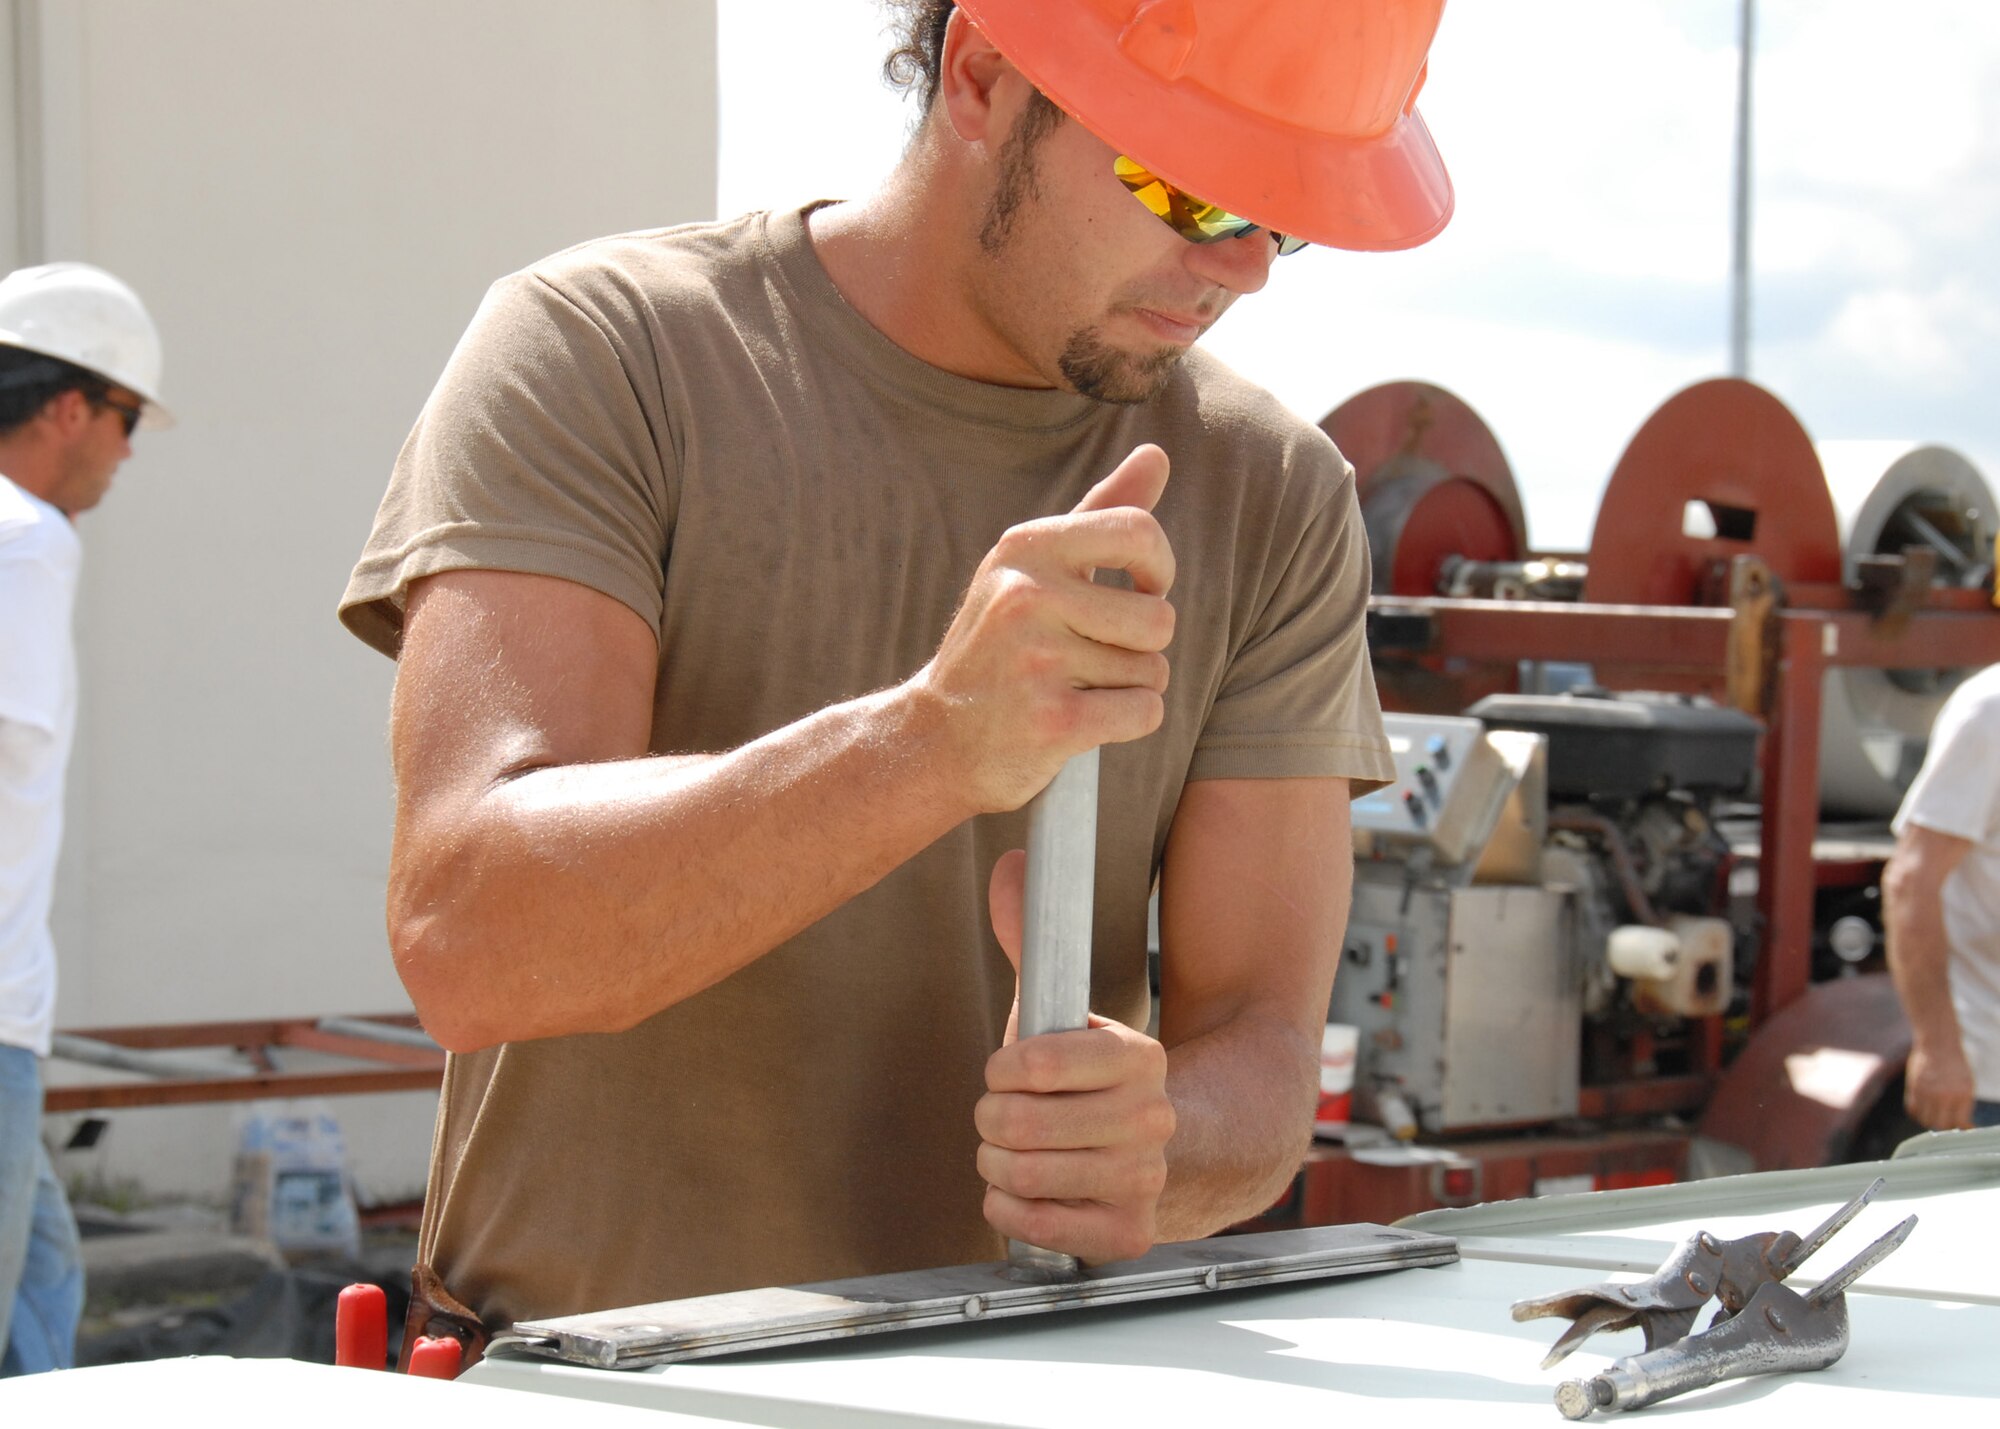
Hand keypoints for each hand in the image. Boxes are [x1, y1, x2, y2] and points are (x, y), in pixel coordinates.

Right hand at [915, 444, 1175, 813]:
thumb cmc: (1001, 648)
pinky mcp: (1051, 720)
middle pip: (1159, 617)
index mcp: (1025, 547)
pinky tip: (1080, 721)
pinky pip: (1144, 711)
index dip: (1158, 570)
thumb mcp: (1037, 570)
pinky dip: (1127, 723)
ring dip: (1129, 687)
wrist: (934, 740)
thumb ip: (1101, 511)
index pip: (1138, 532)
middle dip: (1142, 646)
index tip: (1138, 593)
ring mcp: (1035, 659)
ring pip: (1153, 670)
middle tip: (1090, 659)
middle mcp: (1026, 594)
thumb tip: (1158, 453)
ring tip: (1074, 688)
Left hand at [974, 849, 1175, 1263]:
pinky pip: (1031, 1224)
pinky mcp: (1128, 1234)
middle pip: (1017, 1123)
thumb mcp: (1063, 1011)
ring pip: (1018, 1172)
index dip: (1004, 1067)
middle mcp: (1152, 1119)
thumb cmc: (1088, 1080)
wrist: (1166, 1153)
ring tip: (1018, 1151)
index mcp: (1140, 1055)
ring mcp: (1146, 1180)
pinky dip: (1011, 1207)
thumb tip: (1010, 867)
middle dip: (992, 1118)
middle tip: (1005, 1115)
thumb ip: (1031, 939)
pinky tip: (1028, 1189)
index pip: (1037, 1061)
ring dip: (998, 1162)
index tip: (1010, 1069)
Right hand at [1905, 1041, 1976, 1130]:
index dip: (1960, 1129)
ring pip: (1924, 1119)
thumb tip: (1962, 1124)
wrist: (1938, 1042)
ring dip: (1929, 1121)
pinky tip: (1922, 1108)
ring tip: (1933, 1116)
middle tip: (1947, 1123)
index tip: (1962, 1127)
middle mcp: (1944, 1095)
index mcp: (1963, 1094)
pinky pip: (1912, 1109)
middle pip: (1940, 1125)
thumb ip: (1963, 1103)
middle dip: (1944, 1128)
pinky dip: (1916, 1113)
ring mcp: (1927, 1092)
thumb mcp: (1967, 1083)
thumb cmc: (1955, 1062)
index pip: (1959, 1123)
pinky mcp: (1914, 1087)